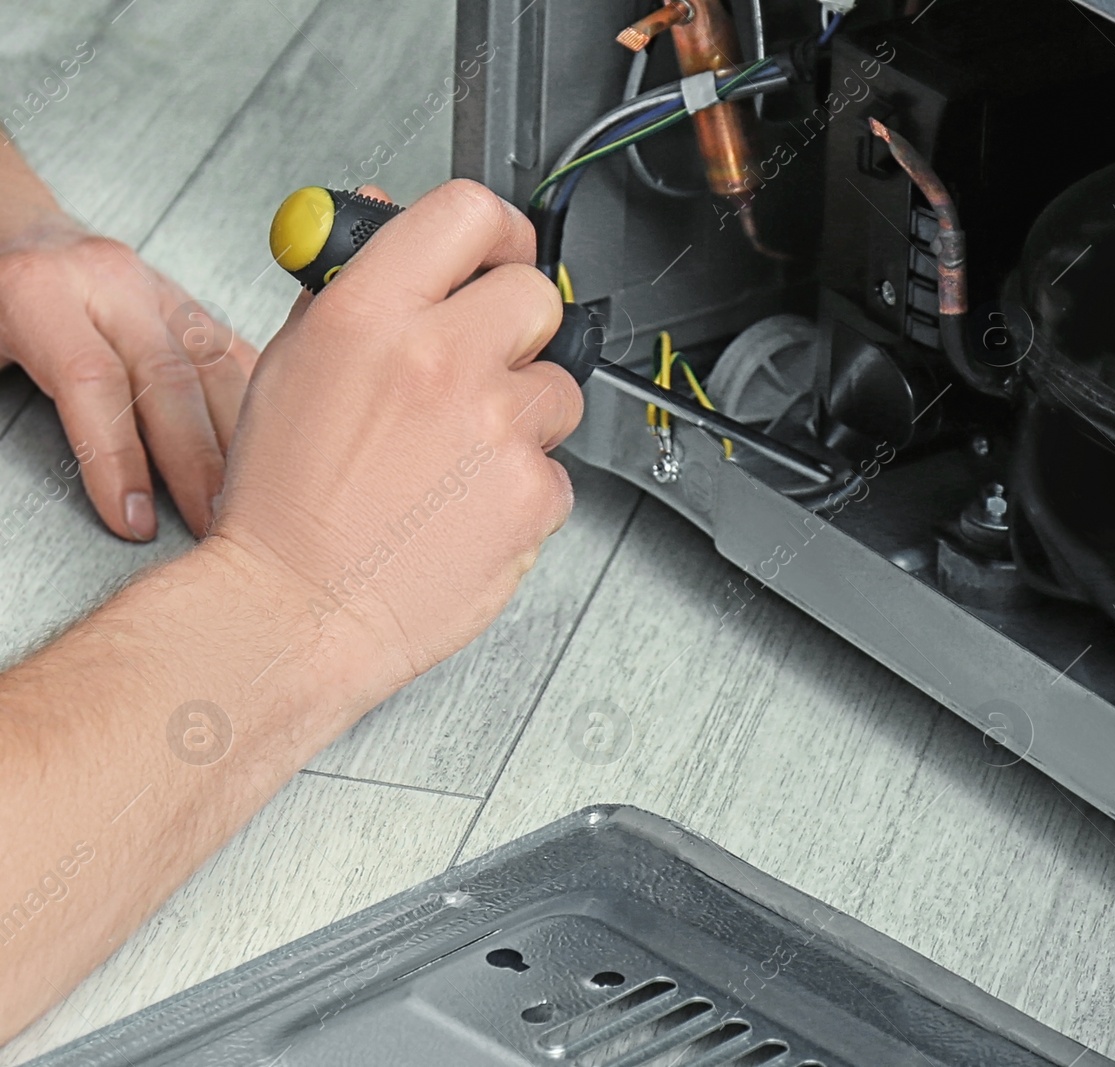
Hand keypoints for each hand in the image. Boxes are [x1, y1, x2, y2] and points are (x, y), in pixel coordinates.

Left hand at [0, 214, 258, 539]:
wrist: (14, 234)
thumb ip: (1, 411)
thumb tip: (40, 486)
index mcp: (42, 290)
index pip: (95, 381)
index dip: (118, 458)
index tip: (133, 518)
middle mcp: (111, 283)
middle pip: (169, 380)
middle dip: (194, 463)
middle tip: (206, 522)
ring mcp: (160, 291)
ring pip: (216, 369)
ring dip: (236, 442)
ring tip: (244, 499)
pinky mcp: (191, 305)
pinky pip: (236, 358)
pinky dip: (257, 407)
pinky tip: (266, 449)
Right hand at [208, 179, 581, 687]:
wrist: (297, 610)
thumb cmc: (284, 502)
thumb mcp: (290, 366)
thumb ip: (348, 286)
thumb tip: (387, 219)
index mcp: (370, 315)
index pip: (469, 213)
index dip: (496, 233)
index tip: (499, 255)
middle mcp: (440, 361)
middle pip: (536, 296)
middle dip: (516, 329)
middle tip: (481, 367)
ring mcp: (495, 428)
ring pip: (559, 388)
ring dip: (523, 414)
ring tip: (458, 456)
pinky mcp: (533, 493)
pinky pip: (556, 469)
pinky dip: (522, 486)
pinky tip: (467, 506)